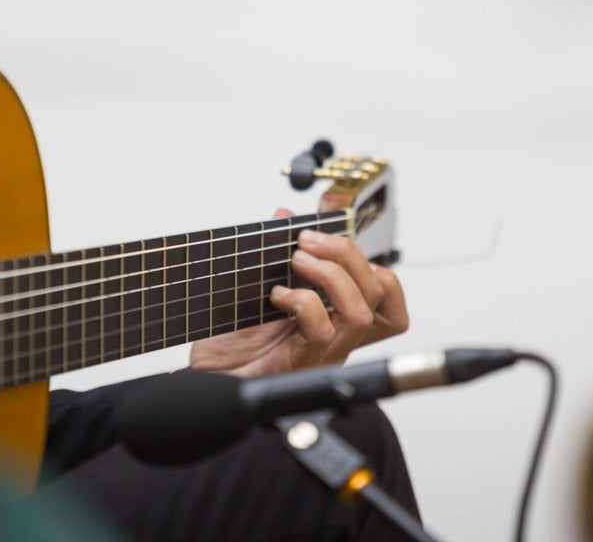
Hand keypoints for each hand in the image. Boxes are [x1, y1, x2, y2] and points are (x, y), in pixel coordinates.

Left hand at [189, 209, 407, 377]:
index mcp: (336, 316)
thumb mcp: (257, 284)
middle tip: (308, 241)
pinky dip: (303, 302)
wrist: (205, 376)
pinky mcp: (300, 363)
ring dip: (331, 276)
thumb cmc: (232, 342)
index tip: (332, 238)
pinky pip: (322, 331)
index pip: (386, 294)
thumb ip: (276, 249)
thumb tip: (284, 215)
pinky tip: (278, 297)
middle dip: (347, 254)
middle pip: (379, 293)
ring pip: (360, 313)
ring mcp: (323, 352)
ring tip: (297, 263)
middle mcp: (337, 335)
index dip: (372, 260)